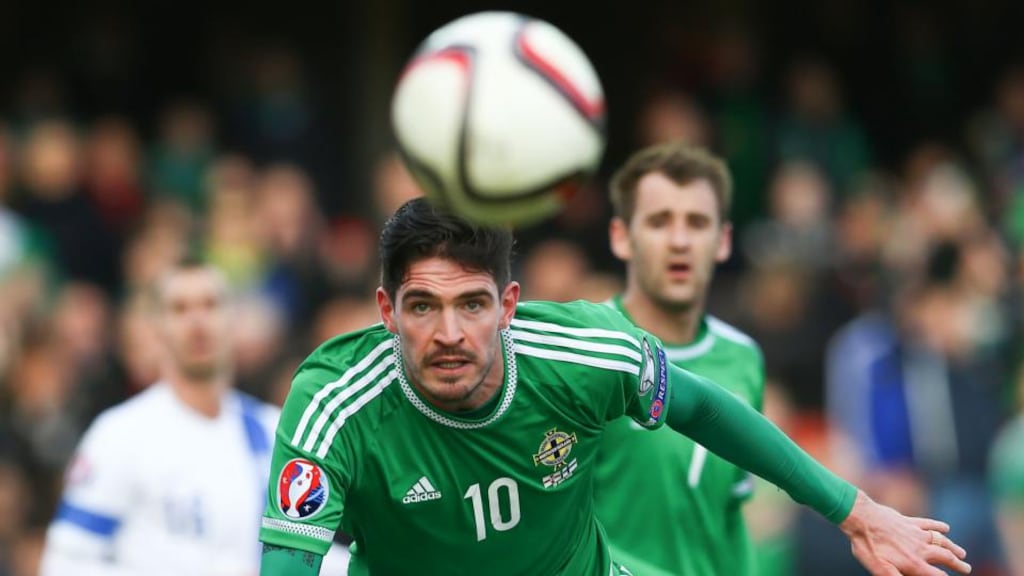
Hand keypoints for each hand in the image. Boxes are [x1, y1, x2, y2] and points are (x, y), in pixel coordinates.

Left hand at [839, 490, 970, 574]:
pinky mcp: (909, 521)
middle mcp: (920, 548)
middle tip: (967, 568)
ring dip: (952, 547)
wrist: (861, 518)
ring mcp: (916, 533)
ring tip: (962, 553)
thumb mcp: (880, 569)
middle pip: (945, 557)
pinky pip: (928, 523)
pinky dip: (938, 526)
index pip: (937, 575)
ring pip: (941, 541)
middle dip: (957, 564)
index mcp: (914, 563)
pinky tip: (945, 528)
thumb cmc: (868, 546)